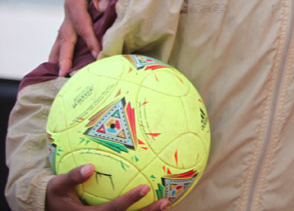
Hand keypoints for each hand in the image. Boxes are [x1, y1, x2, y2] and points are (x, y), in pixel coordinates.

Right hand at [46, 164, 168, 209]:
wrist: (47, 210)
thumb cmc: (54, 196)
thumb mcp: (57, 186)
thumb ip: (72, 177)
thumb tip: (89, 167)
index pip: (112, 210)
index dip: (128, 200)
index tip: (144, 188)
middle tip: (164, 201)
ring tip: (166, 203)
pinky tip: (156, 206)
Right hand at [49, 0, 112, 75]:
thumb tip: (101, 8)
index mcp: (75, 1)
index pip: (83, 27)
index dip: (90, 41)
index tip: (98, 56)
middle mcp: (70, 9)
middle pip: (66, 37)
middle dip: (65, 56)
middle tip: (63, 75)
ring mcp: (71, 11)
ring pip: (63, 36)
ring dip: (60, 53)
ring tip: (57, 72)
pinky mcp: (76, 12)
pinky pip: (69, 31)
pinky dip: (64, 45)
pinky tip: (64, 55)